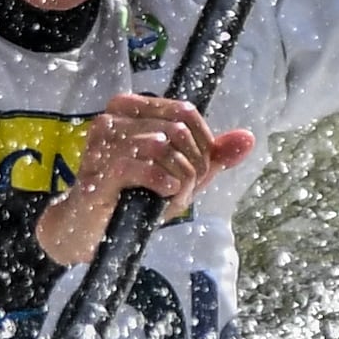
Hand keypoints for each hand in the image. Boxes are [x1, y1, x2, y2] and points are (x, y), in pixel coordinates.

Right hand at [43, 92, 259, 264]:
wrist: (90, 230)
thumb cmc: (133, 197)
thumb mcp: (179, 174)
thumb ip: (213, 156)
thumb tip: (248, 139)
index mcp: (130, 108)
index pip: (185, 111)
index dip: (204, 144)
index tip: (198, 172)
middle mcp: (112, 118)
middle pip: (177, 129)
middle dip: (193, 165)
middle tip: (185, 190)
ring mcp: (101, 143)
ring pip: (163, 146)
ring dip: (179, 179)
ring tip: (172, 198)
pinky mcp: (97, 171)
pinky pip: (143, 166)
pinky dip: (162, 183)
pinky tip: (162, 195)